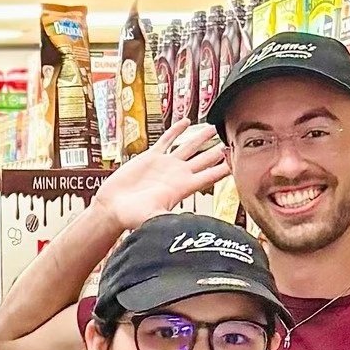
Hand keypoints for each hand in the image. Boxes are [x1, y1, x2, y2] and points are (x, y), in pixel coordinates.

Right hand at [93, 121, 228, 229]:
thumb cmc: (131, 216)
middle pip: (204, 159)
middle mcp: (177, 174)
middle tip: (233, 140)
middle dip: (218, 151)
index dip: (224, 169)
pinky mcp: (150, 157)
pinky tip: (185, 122)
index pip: (209, 176)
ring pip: (188, 147)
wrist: (112, 208)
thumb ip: (166, 219)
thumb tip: (181, 227)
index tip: (237, 161)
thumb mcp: (152, 218)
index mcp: (182, 188)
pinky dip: (176, 131)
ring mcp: (165, 164)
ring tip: (213, 127)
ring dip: (201, 137)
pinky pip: (167, 140)